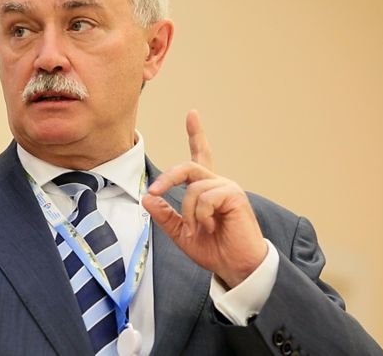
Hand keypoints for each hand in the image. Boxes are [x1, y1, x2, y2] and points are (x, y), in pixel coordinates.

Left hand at [142, 110, 267, 288]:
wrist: (236, 267)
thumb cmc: (214, 249)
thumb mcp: (181, 233)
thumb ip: (164, 216)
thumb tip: (146, 199)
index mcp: (206, 190)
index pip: (200, 156)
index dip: (197, 134)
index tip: (192, 114)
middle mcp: (218, 184)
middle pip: (188, 166)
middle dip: (167, 178)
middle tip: (154, 192)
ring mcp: (227, 188)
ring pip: (193, 188)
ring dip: (188, 213)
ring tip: (198, 229)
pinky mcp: (234, 195)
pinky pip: (205, 197)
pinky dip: (200, 215)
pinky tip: (209, 226)